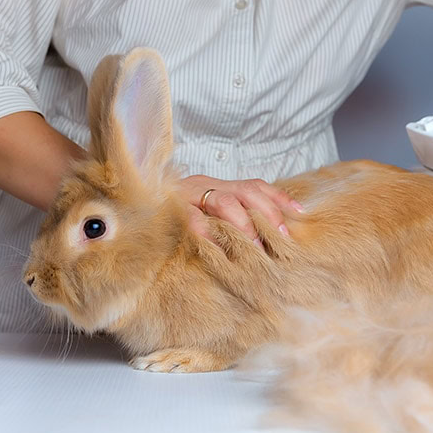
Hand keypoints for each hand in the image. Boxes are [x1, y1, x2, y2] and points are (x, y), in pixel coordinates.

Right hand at [178, 174, 304, 247]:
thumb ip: (231, 217)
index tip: (299, 215)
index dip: (278, 199)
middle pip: (245, 192)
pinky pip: (192, 219)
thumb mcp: (206, 212)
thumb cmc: (175, 215)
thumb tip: (269, 234)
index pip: (255, 185)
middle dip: (266, 216)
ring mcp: (187, 195)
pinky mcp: (170, 210)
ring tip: (255, 248)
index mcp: (218, 184)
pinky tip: (219, 248)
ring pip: (223, 202)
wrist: (132, 202)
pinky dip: (207, 233)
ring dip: (243, 226)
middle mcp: (205, 185)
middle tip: (279, 241)